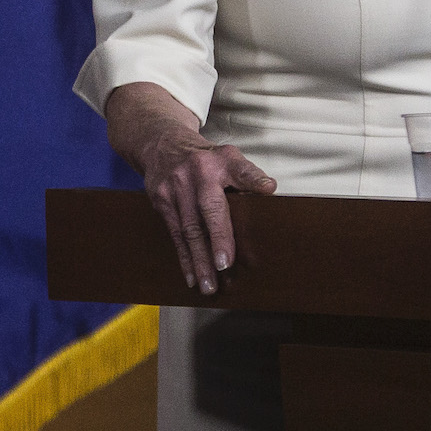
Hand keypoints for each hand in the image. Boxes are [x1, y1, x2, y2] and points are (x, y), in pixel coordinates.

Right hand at [139, 140, 275, 294]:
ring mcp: (175, 188)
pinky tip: (191, 277)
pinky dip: (184, 257)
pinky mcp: (161, 201)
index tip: (268, 189)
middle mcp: (196, 173)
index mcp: (220, 161)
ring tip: (210, 286)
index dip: (253, 179)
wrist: (162, 144)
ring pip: (189, 228)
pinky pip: (175, 234)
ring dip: (199, 260)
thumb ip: (247, 176)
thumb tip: (269, 191)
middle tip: (226, 265)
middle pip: (209, 208)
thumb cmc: (205, 159)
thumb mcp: (228, 157)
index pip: (240, 169)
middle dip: (218, 237)